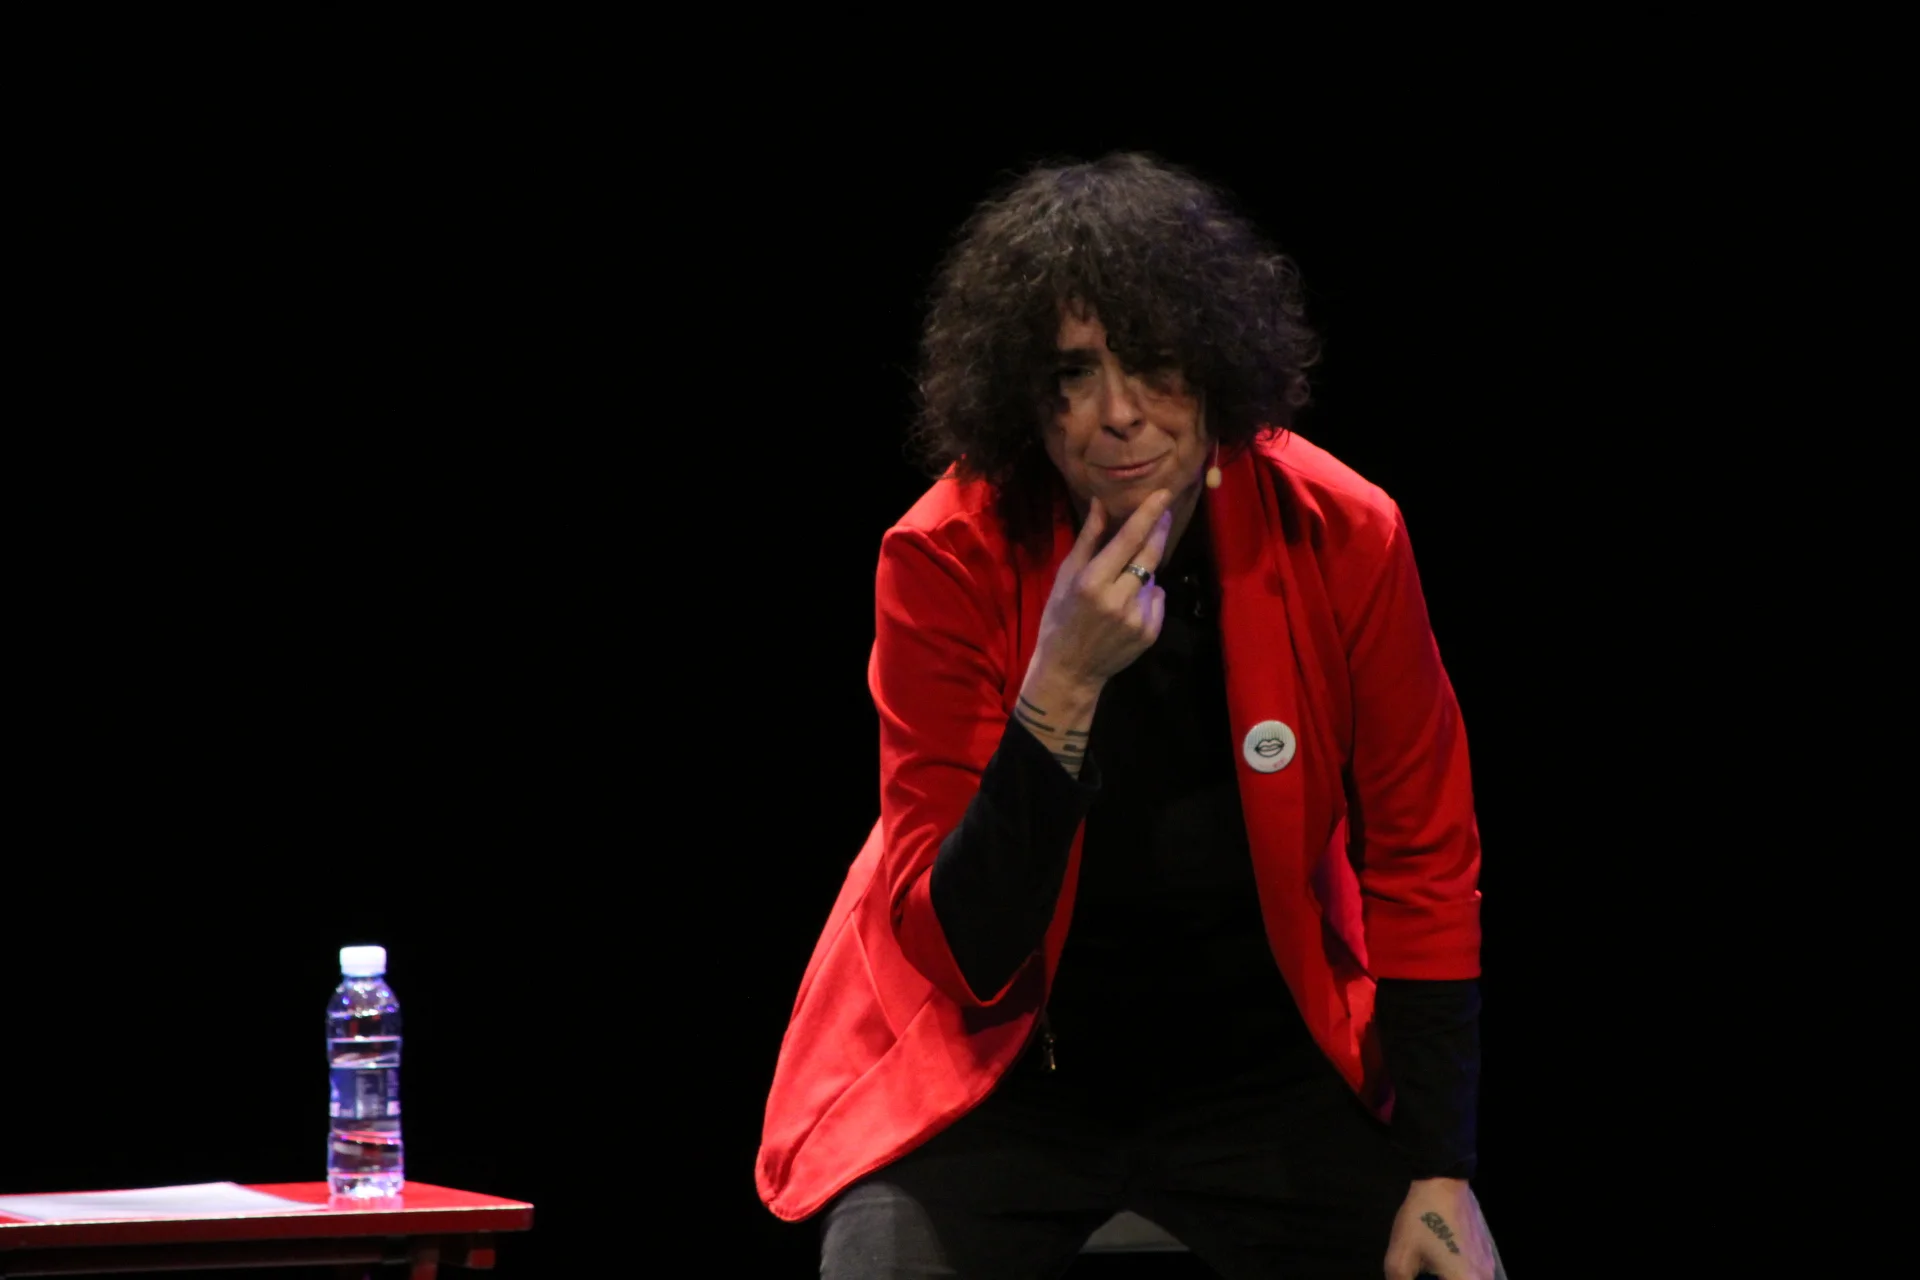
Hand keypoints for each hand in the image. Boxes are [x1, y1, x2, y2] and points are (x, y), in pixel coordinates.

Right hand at [1029, 492, 1173, 688]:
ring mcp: (1137, 618)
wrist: (1070, 669)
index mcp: (1093, 582)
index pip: (1128, 540)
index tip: (1164, 494)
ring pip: (1153, 577)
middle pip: (1150, 555)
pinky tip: (1127, 607)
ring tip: (1122, 584)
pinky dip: (1147, 595)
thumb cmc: (1060, 617)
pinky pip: (1157, 599)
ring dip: (1143, 572)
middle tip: (1165, 513)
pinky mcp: (1150, 633)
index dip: (1149, 515)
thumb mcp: (1066, 576)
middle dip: (1159, 531)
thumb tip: (1101, 504)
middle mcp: (1118, 599)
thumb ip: (1088, 540)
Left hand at [1384, 1178, 1498, 1279]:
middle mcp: (1484, 1277)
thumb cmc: (1422, 1220)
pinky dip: (1455, 1273)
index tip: (1417, 1277)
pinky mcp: (1487, 1252)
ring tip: (1428, 1268)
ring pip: (1466, 1279)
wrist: (1443, 1182)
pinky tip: (1439, 1259)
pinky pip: (1472, 1274)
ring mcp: (1488, 1265)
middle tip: (1421, 1273)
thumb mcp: (1400, 1257)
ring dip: (1447, 1276)